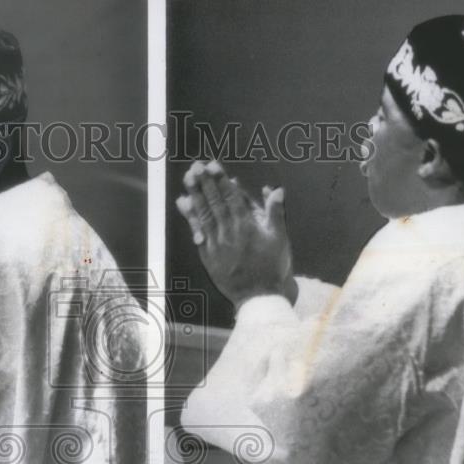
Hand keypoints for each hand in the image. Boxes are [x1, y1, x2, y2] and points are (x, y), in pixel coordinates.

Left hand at [175, 160, 296, 307]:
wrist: (260, 297)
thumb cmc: (274, 268)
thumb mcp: (280, 239)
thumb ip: (275, 213)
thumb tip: (276, 189)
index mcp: (247, 226)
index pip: (231, 198)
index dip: (221, 180)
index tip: (212, 166)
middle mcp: (229, 232)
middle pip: (214, 203)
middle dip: (204, 183)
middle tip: (195, 167)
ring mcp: (216, 244)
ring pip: (203, 215)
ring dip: (195, 195)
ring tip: (187, 179)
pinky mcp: (208, 255)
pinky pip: (197, 232)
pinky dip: (190, 217)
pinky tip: (183, 203)